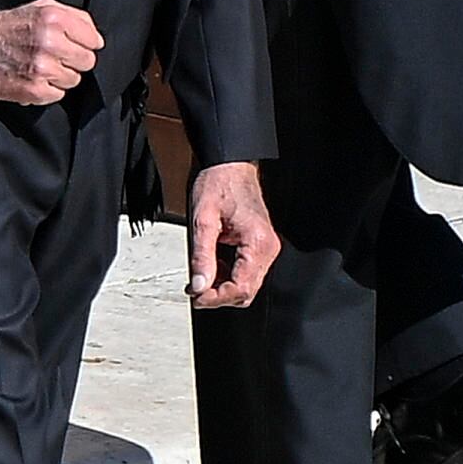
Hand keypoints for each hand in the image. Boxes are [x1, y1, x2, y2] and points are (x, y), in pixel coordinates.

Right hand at [0, 0, 100, 105]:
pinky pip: (58, 95)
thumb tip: (95, 36)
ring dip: (60, 76)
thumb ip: (72, 17)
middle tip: (55, 57)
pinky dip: (47, 90)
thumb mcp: (40, 7)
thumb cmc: (6, 26)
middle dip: (73, 61)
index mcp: (54, 19)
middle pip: (87, 62)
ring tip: (40, 67)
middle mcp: (50, 42)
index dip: (85, 44)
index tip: (75, 46)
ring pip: (74, 80)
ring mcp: (42, 68)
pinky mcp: (33, 90)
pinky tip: (32, 78)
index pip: (94, 40)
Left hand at [184, 161, 278, 308]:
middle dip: (219, 296)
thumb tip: (199, 287)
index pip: (241, 288)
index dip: (216, 298)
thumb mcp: (202, 220)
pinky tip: (212, 266)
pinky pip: (247, 272)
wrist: (229, 165)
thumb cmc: (218, 184)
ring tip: (199, 277)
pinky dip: (228, 276)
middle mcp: (268, 248)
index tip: (195, 297)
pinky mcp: (260, 245)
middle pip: (247, 291)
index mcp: (257, 243)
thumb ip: (201, 257)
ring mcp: (266, 247)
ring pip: (247, 284)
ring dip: (222, 287)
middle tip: (194, 290)